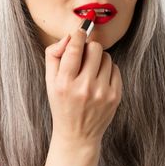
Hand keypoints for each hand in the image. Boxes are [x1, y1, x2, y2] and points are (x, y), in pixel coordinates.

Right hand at [44, 16, 122, 146]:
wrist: (77, 134)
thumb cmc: (61, 104)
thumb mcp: (49, 81)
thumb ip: (54, 55)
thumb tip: (69, 37)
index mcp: (64, 83)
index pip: (74, 48)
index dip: (78, 35)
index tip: (80, 31)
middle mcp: (84, 87)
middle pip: (94, 48)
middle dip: (89, 47)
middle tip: (84, 55)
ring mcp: (102, 93)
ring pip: (106, 57)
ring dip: (98, 59)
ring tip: (91, 71)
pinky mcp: (115, 96)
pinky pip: (115, 69)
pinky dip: (107, 70)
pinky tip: (99, 80)